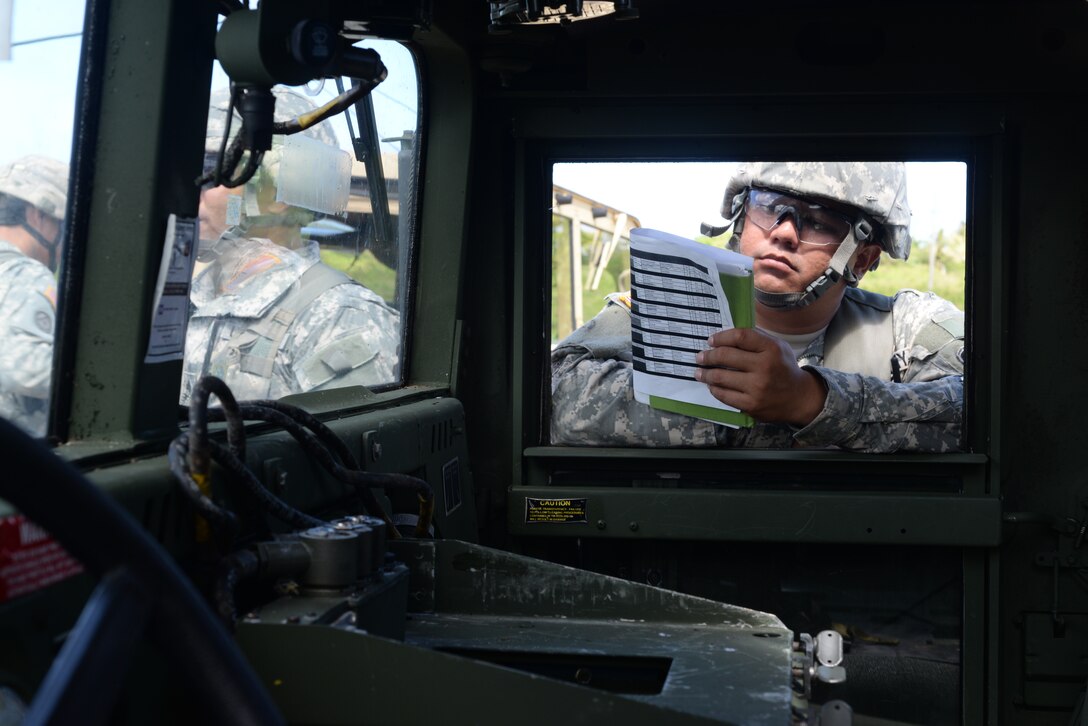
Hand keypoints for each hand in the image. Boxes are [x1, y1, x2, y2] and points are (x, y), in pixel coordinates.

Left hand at [694, 328, 826, 426]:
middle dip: (708, 356)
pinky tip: (712, 385)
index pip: (740, 336)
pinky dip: (714, 389)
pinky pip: (724, 395)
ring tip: (699, 372)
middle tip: (700, 357)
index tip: (711, 340)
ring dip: (705, 374)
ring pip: (720, 377)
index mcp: (771, 349)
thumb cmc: (784, 369)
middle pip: (726, 356)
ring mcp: (757, 387)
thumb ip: (756, 339)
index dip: (721, 337)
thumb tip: (726, 336)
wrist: (799, 398)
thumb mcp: (778, 347)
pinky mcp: (751, 404)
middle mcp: (764, 367)